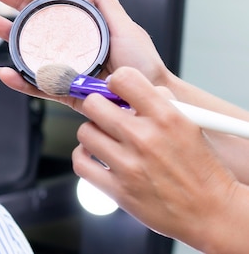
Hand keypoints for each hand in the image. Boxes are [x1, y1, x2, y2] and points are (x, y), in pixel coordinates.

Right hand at [0, 0, 171, 110]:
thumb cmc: (142, 64)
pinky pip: (37, 86)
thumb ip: (107, 3)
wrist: (146, 100)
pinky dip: (20, 82)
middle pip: (34, 26)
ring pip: (30, 53)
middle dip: (12, 9)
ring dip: (8, 40)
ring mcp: (63, 68)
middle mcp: (69, 46)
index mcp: (82, 28)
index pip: (51, 7)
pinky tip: (5, 73)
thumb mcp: (125, 28)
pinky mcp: (62, 91)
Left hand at [73, 66, 239, 249]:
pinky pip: (80, 162)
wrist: (211, 212)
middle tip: (105, 114)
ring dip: (93, 133)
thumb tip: (127, 88)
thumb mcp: (189, 124)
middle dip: (97, 106)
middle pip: (93, 105)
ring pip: (85, 132)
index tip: (115, 91)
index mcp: (166, 117)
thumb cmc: (200, 169)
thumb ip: (158, 102)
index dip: (115, 82)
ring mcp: (129, 165)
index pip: (123, 79)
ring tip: (106, 139)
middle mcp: (144, 138)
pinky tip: (97, 157)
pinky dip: (84, 158)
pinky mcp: (118, 190)